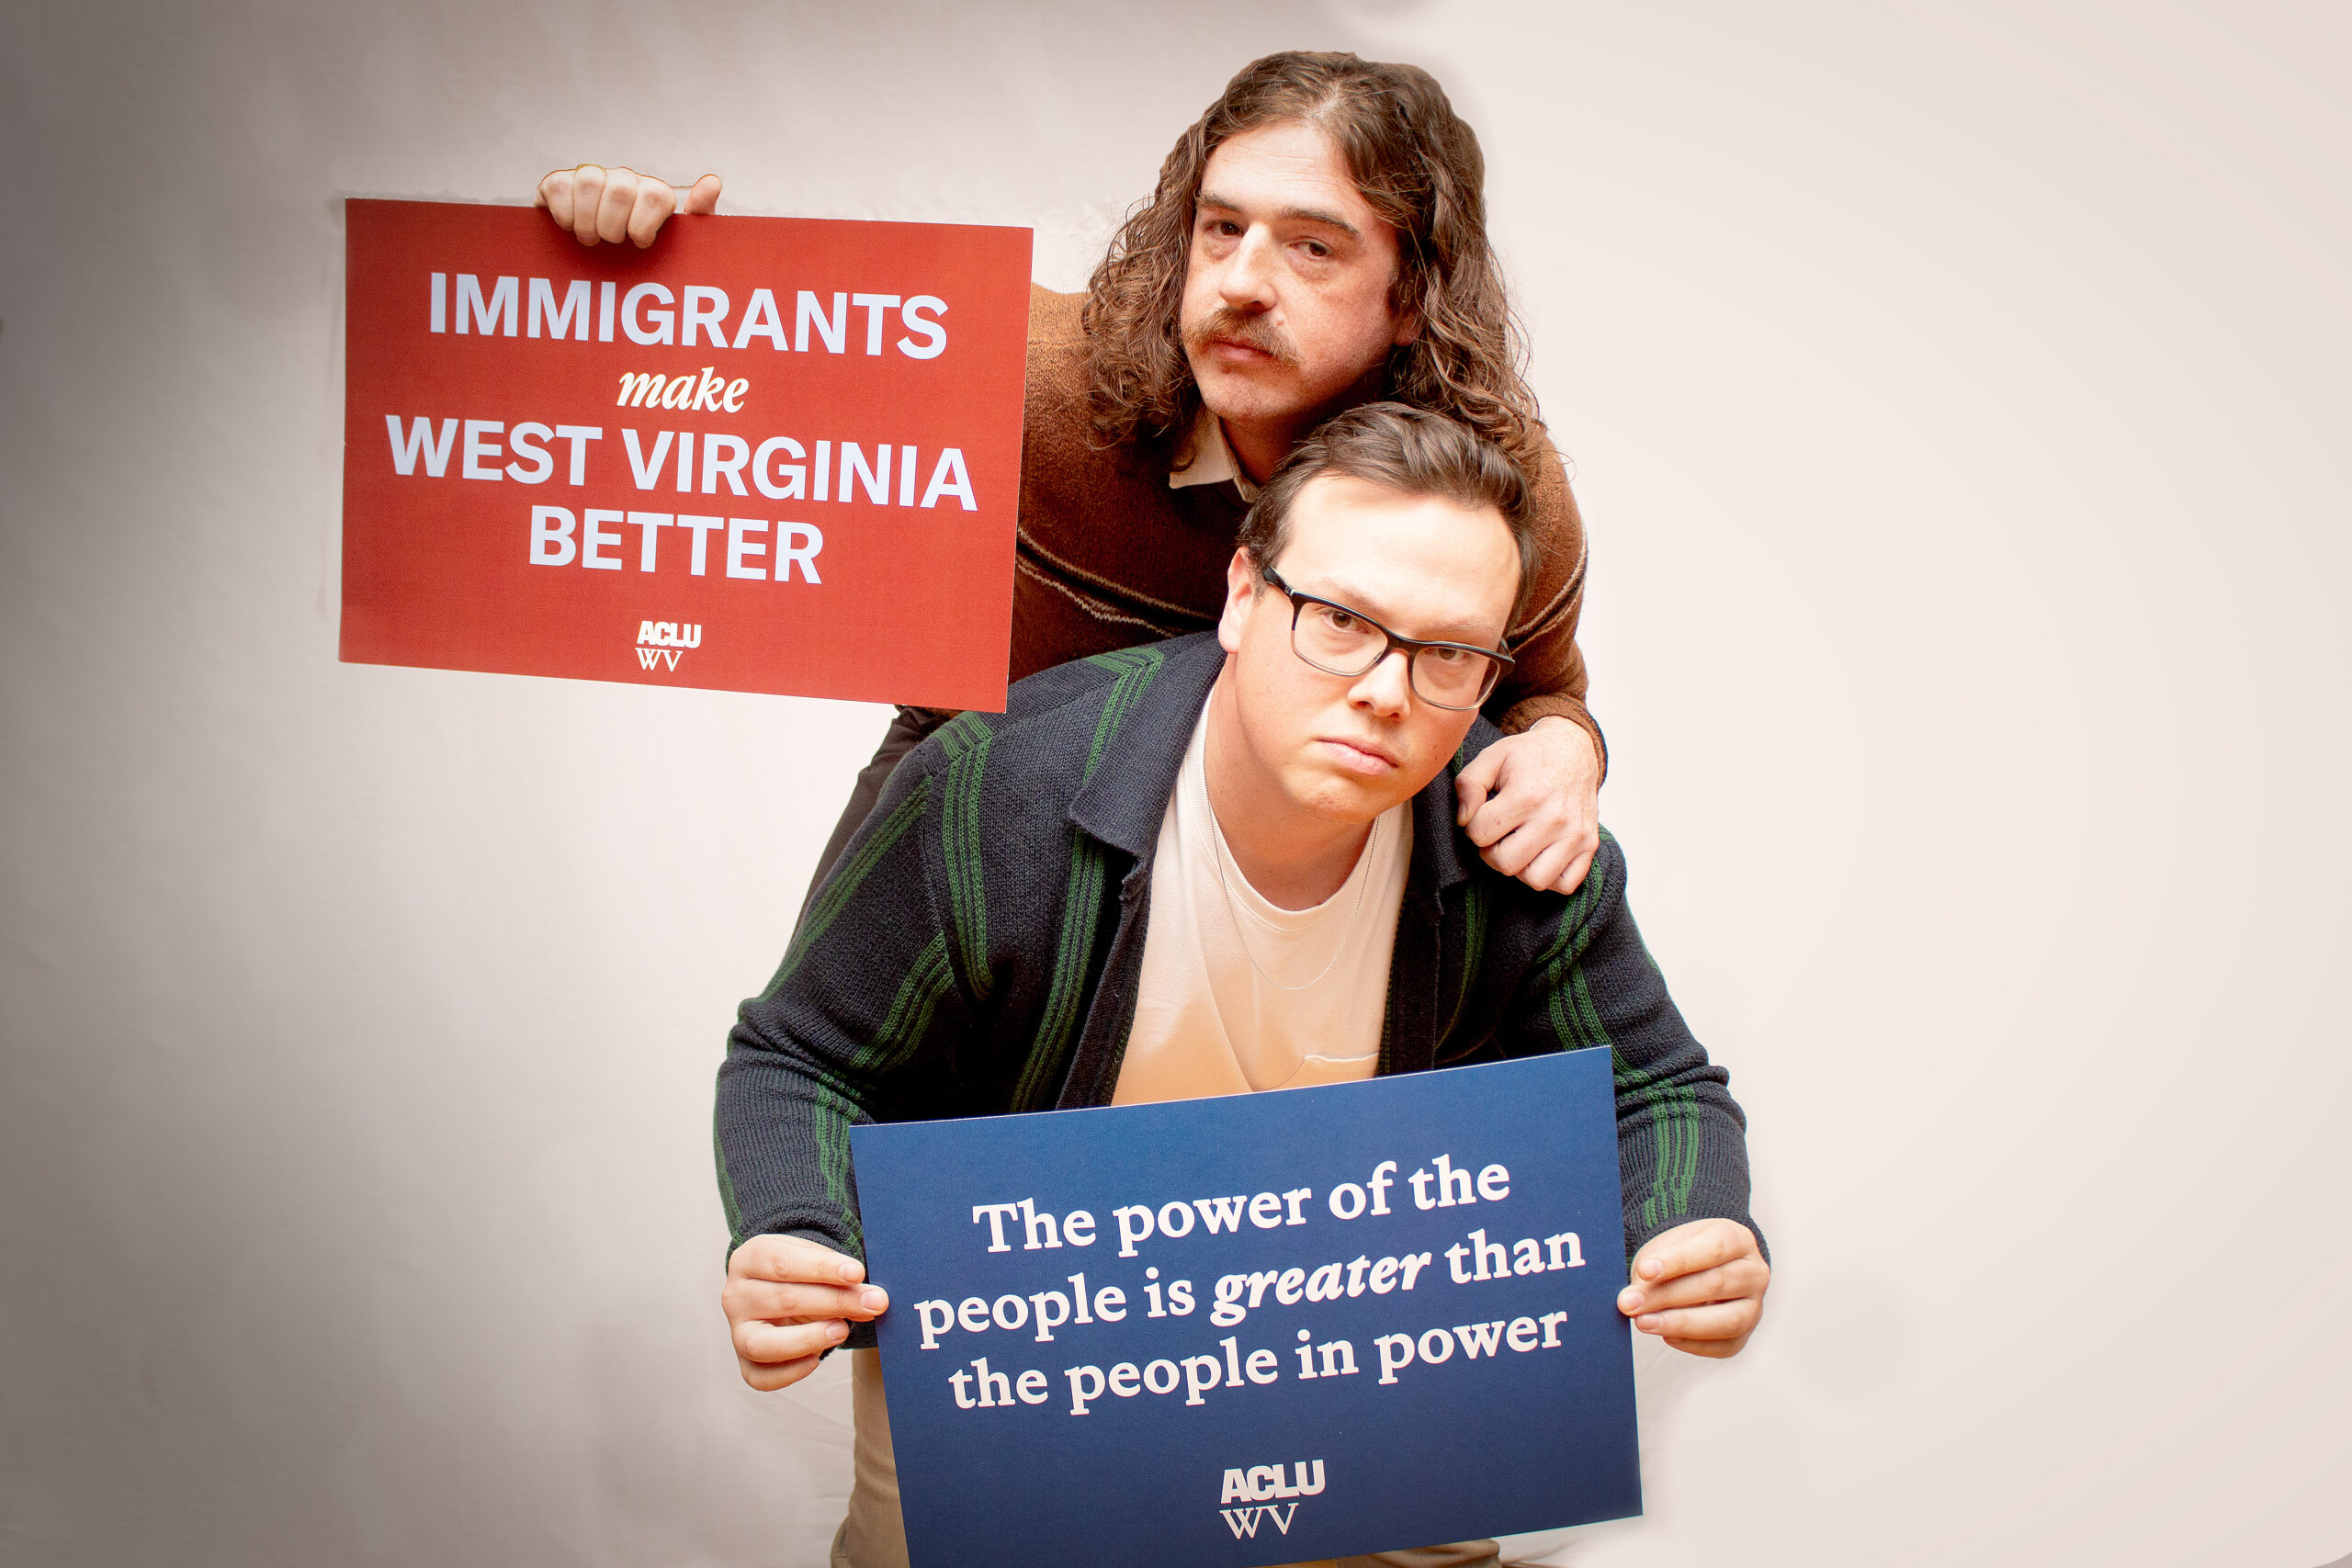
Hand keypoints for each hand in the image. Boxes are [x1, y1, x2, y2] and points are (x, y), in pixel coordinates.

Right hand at [535, 164, 720, 246]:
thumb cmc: (644, 259)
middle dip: (615, 227)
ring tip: (590, 240)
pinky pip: (559, 185)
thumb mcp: (676, 247)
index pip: (657, 195)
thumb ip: (698, 216)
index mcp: (653, 193)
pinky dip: (564, 213)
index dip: (645, 226)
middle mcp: (623, 180)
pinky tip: (569, 227)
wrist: (597, 266)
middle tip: (613, 244)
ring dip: (589, 221)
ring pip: (590, 182)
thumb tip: (712, 182)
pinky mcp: (558, 184)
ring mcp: (591, 179)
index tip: (640, 243)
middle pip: (621, 189)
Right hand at [720, 1233, 888, 1390]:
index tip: (857, 1273)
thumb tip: (872, 1301)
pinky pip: (760, 1377)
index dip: (822, 1268)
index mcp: (750, 1258)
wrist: (778, 1288)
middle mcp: (735, 1295)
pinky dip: (789, 1373)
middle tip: (873, 1303)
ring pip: (762, 1343)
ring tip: (843, 1331)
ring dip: (808, 1339)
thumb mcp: (817, 1262)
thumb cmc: (802, 1272)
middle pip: (782, 1300)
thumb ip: (840, 1278)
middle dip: (833, 1302)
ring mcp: (736, 1331)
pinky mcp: (744, 1361)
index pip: (783, 1262)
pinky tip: (816, 1359)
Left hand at [1453, 716, 1601, 892]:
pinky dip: (1549, 878)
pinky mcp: (1589, 844)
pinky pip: (1565, 884)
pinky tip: (1539, 856)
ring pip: (1536, 880)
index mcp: (1526, 795)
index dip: (1473, 826)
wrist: (1573, 749)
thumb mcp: (1492, 757)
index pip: (1480, 834)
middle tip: (1496, 835)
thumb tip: (1464, 819)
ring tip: (1517, 846)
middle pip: (1505, 863)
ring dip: (1520, 868)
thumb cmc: (1528, 756)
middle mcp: (1554, 818)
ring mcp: (1575, 834)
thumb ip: (1468, 784)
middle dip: (1491, 852)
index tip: (1483, 815)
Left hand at [1617, 1218, 1768, 1358]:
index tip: (1644, 1270)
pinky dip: (1692, 1343)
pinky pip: (1724, 1345)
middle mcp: (1755, 1273)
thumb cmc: (1681, 1255)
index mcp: (1738, 1239)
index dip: (1677, 1260)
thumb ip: (1652, 1269)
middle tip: (1630, 1303)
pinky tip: (1666, 1334)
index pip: (1713, 1248)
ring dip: (1681, 1324)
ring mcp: (1755, 1306)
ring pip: (1727, 1320)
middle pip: (1716, 1284)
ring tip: (1644, 1322)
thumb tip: (1632, 1300)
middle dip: (1668, 1296)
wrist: (1699, 1269)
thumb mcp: (1666, 1249)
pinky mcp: (1745, 1335)